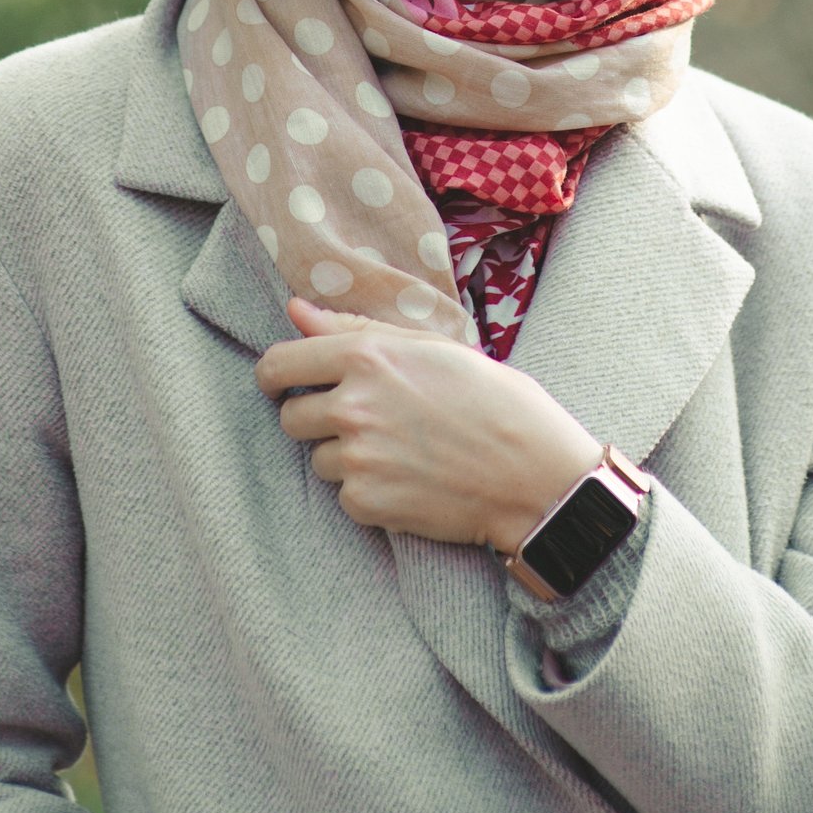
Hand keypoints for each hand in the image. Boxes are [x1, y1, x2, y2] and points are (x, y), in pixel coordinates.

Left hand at [254, 296, 602, 552]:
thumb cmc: (496, 403)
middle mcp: (353, 406)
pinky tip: (411, 483)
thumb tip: (295, 310)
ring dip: (347, 459)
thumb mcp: (433, 348)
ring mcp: (357, 458)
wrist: (536, 475)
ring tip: (402, 454)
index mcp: (367, 357)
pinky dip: (369, 493)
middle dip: (316, 421)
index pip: (280, 364)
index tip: (283, 387)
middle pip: (291, 417)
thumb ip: (356, 328)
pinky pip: (344, 496)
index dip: (276, 377)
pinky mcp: (366, 502)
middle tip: (366, 425)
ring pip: (318, 460)